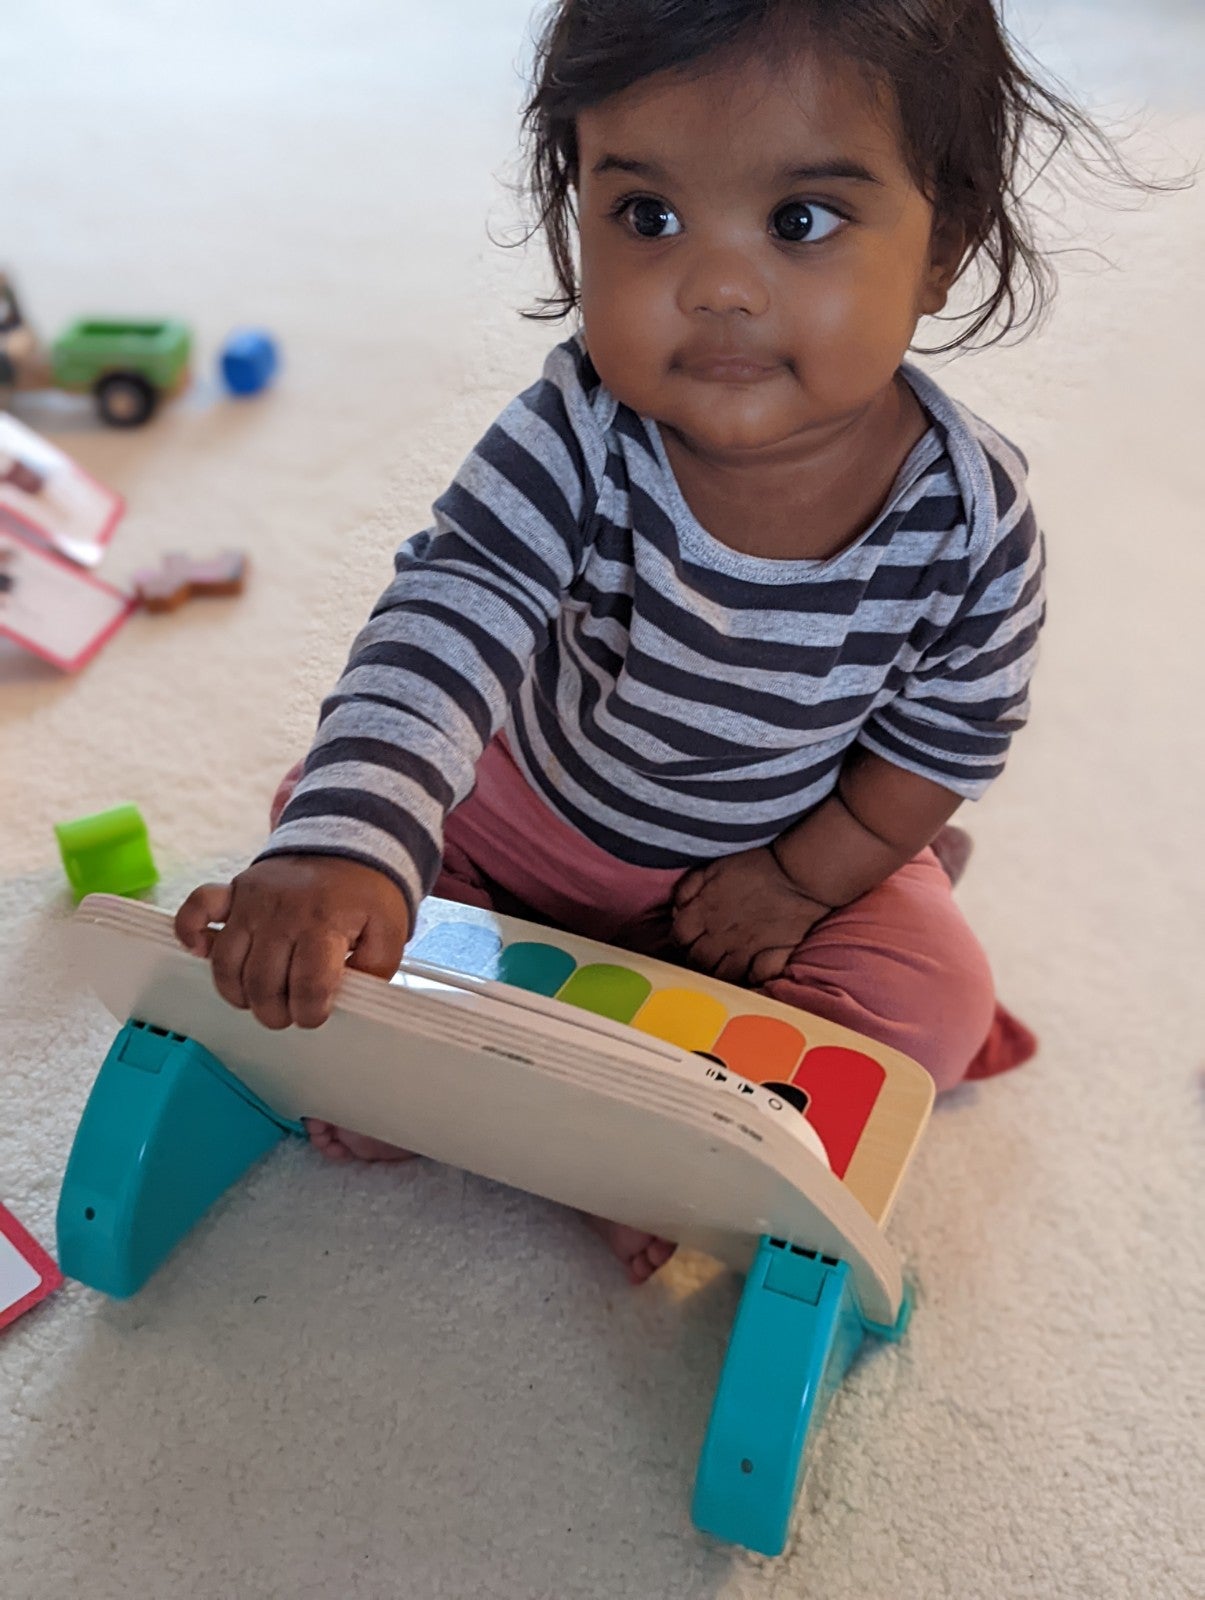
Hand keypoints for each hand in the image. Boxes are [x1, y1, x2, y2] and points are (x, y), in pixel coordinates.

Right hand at [174, 855, 411, 1030]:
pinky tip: (200, 952)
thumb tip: (348, 998)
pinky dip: (190, 933)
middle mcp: (283, 913)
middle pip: (262, 983)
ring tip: (259, 999)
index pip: (309, 986)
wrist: (347, 843)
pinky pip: (197, 909)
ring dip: (238, 993)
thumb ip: (375, 969)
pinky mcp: (234, 891)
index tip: (316, 1015)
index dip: (311, 1013)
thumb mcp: (388, 932)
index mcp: (324, 924)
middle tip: (288, 1014)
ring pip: (226, 963)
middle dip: (275, 1012)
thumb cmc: (366, 894)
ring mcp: (252, 901)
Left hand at [672, 846, 829, 985]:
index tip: (688, 936)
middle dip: (695, 958)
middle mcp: (721, 936)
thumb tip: (677, 910)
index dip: (680, 937)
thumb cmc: (757, 867)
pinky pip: (755, 979)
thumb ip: (690, 888)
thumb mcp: (715, 867)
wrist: (801, 875)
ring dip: (718, 971)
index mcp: (705, 912)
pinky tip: (750, 972)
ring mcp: (747, 950)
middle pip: (696, 961)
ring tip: (724, 963)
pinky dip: (751, 979)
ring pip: (721, 975)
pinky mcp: (772, 957)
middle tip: (704, 952)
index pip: (679, 936)